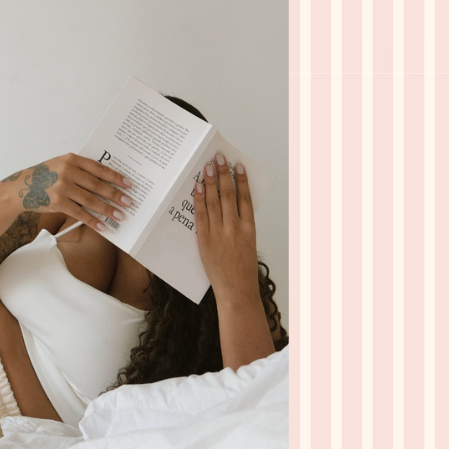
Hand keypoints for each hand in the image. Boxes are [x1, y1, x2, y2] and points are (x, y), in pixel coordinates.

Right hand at [12, 154, 132, 232]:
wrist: (20, 187)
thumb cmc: (44, 176)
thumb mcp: (61, 165)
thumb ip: (80, 170)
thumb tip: (106, 182)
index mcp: (71, 159)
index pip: (99, 168)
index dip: (115, 177)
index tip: (128, 183)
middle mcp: (68, 171)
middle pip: (97, 185)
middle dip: (116, 195)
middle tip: (128, 202)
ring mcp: (62, 187)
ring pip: (91, 200)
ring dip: (108, 209)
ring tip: (120, 215)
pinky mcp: (58, 202)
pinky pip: (80, 213)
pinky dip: (93, 221)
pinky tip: (103, 226)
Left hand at [193, 154, 258, 297]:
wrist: (236, 290)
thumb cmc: (243, 267)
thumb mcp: (248, 242)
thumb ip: (241, 222)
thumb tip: (231, 199)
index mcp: (249, 228)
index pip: (245, 197)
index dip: (241, 179)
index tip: (237, 165)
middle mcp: (235, 228)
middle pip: (228, 195)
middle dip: (223, 174)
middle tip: (218, 158)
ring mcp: (219, 234)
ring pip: (214, 202)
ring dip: (210, 182)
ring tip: (207, 167)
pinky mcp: (205, 241)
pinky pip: (201, 216)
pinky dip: (200, 200)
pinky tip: (199, 187)